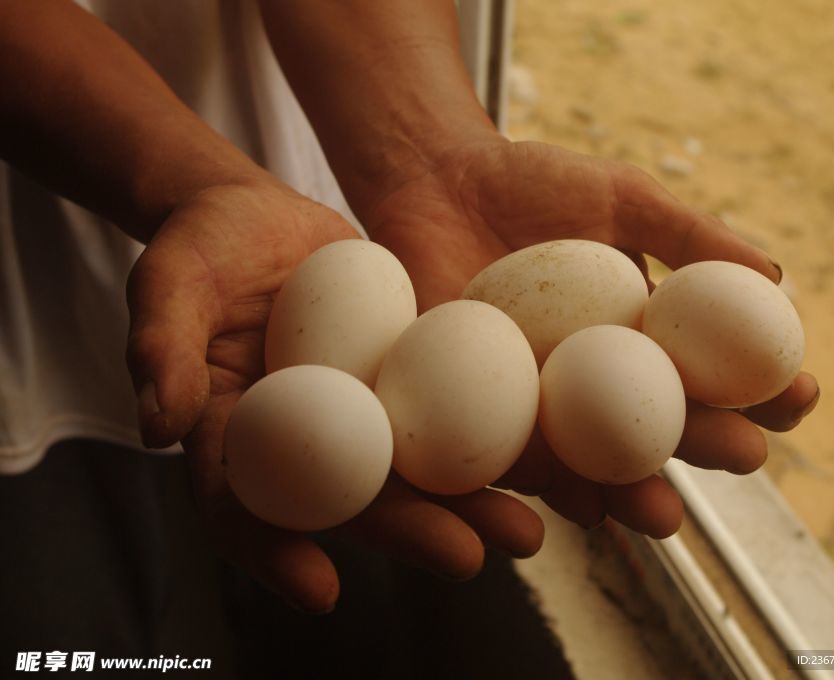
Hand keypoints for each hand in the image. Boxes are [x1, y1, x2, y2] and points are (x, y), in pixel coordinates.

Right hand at [125, 180, 541, 613]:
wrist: (258, 215)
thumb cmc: (201, 246)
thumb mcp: (170, 280)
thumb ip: (162, 344)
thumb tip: (158, 427)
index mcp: (235, 437)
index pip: (243, 509)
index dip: (276, 553)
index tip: (322, 591)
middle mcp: (305, 442)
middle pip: (355, 502)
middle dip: (410, 534)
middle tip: (467, 560)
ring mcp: (360, 414)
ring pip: (415, 471)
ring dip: (471, 505)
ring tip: (529, 531)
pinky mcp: (405, 377)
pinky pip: (451, 410)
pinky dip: (494, 438)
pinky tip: (545, 458)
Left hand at [366, 138, 820, 536]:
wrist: (436, 177)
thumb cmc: (533, 183)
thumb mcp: (622, 199)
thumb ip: (691, 237)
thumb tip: (777, 277)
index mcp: (642, 336)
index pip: (711, 373)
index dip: (758, 392)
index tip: (800, 397)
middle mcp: (596, 378)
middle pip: (660, 427)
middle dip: (707, 450)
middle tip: (746, 459)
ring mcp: (538, 400)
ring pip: (593, 461)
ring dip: (630, 492)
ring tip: (661, 514)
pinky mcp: (475, 412)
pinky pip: (512, 456)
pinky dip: (545, 483)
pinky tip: (575, 502)